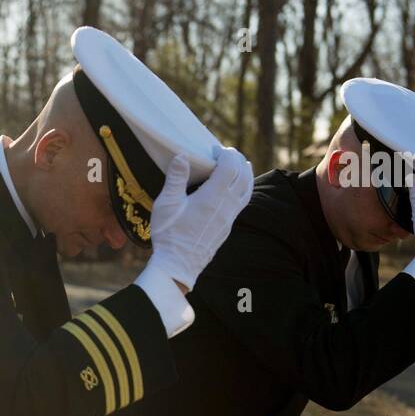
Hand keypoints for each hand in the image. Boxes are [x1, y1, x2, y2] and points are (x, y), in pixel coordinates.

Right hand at [148, 146, 253, 289]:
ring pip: (247, 191)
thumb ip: (176, 178)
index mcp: (213, 197)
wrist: (178, 266)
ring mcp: (229, 218)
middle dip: (238, 161)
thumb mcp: (167, 204)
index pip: (230, 167)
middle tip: (228, 153)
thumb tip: (183, 155)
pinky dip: (243, 190)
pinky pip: (241, 203)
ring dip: (246, 175)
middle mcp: (226, 206)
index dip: (226, 154)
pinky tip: (233, 190)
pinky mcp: (227, 228)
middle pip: (243, 176)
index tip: (216, 149)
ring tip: (241, 166)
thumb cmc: (169, 234)